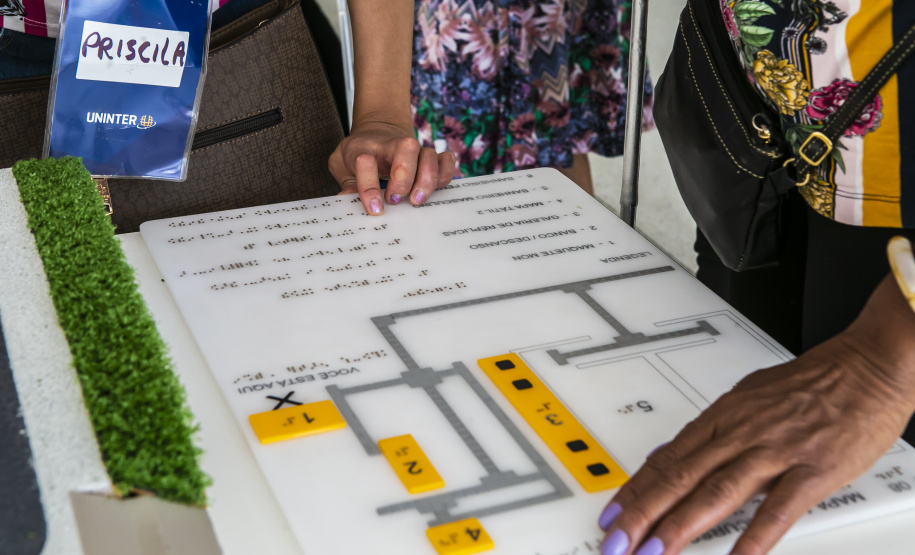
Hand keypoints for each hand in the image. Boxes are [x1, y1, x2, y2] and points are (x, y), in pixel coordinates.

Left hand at [328, 119, 455, 214]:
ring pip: (429, 155)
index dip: (369, 187)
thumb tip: (345, 202)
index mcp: (366, 148)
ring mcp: (414, 150)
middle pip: (407, 148)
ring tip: (416, 200)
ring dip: (426, 180)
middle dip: (405, 177)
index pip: (366, 162)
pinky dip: (445, 173)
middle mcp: (393, 145)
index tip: (375, 209)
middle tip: (395, 199)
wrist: (378, 131)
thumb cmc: (358, 154)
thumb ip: (347, 183)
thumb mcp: (342, 166)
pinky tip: (437, 186)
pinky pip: (445, 161)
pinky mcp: (430, 157)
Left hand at [598, 323, 914, 554]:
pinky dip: (755, 538)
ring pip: (716, 492)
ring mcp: (776, 451)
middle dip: (642, 513)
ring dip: (680, 526)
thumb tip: (673, 452)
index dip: (636, 488)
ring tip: (654, 551)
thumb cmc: (812, 383)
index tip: (613, 511)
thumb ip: (712, 430)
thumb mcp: (749, 396)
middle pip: (679, 476)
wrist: (868, 366)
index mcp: (724, 415)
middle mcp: (741, 432)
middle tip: (616, 540)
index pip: (667, 457)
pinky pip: (779, 509)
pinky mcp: (813, 470)